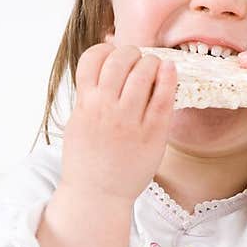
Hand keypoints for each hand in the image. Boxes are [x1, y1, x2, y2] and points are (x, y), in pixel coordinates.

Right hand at [60, 43, 176, 205]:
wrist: (96, 196)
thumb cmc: (87, 161)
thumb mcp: (77, 123)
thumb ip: (88, 98)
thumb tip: (102, 72)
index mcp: (85, 104)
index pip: (92, 58)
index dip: (105, 51)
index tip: (113, 56)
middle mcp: (105, 108)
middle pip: (121, 59)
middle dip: (131, 54)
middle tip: (137, 62)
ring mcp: (129, 120)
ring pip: (144, 71)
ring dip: (150, 62)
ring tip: (153, 68)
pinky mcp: (152, 133)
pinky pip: (164, 97)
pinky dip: (168, 77)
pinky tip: (169, 71)